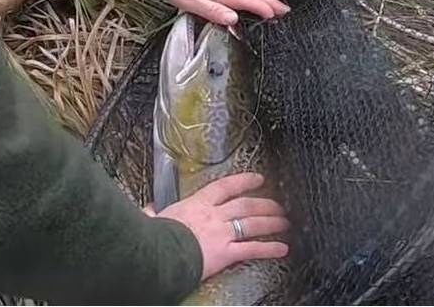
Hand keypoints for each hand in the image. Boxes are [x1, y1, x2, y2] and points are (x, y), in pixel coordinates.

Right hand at [151, 173, 289, 280]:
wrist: (157, 254)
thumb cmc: (154, 236)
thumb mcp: (153, 219)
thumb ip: (153, 213)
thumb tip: (148, 209)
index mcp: (197, 204)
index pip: (225, 187)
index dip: (243, 181)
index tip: (258, 178)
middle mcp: (214, 215)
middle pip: (246, 205)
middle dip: (265, 205)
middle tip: (279, 206)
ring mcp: (222, 234)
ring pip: (253, 224)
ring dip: (272, 223)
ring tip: (285, 223)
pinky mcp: (226, 253)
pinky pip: (251, 250)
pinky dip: (268, 249)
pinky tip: (281, 249)